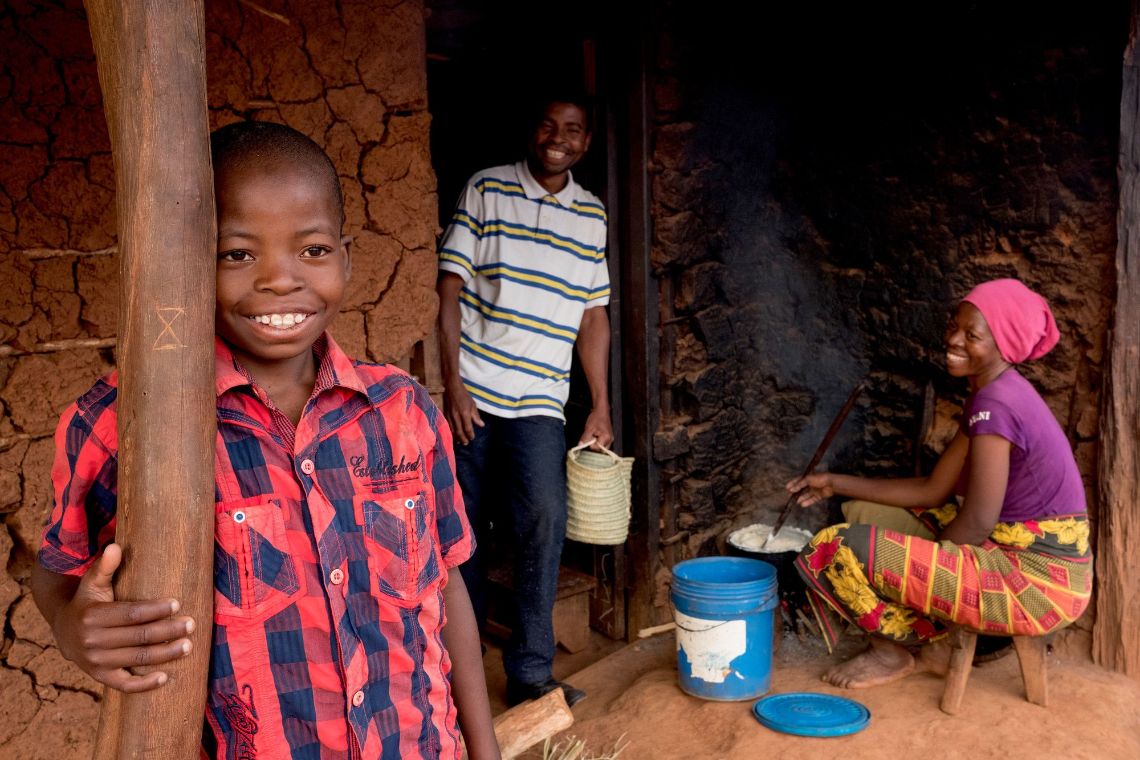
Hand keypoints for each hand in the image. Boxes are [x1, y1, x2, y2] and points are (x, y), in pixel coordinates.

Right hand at [51, 543, 195, 692]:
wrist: (63, 630)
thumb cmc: (87, 602)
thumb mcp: (92, 583)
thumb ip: (105, 567)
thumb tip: (114, 546)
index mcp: (92, 616)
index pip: (132, 614)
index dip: (156, 610)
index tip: (178, 604)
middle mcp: (93, 642)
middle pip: (139, 637)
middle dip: (168, 631)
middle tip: (192, 624)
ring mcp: (95, 662)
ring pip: (136, 659)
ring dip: (165, 655)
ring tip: (188, 646)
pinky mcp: (99, 676)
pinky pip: (124, 685)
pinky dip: (144, 684)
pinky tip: (165, 677)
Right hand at [443, 382, 483, 445]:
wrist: (452, 387)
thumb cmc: (464, 395)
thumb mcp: (473, 404)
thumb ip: (476, 416)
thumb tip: (481, 425)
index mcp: (464, 413)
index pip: (467, 428)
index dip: (470, 435)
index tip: (472, 438)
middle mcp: (456, 416)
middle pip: (459, 431)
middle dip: (463, 439)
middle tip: (466, 443)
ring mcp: (449, 416)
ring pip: (452, 430)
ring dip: (456, 437)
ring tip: (460, 442)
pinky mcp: (445, 415)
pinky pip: (448, 426)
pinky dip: (451, 432)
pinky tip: (453, 435)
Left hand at [579, 406, 612, 449]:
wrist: (601, 410)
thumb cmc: (596, 417)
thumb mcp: (588, 428)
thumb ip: (585, 438)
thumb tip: (580, 445)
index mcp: (606, 438)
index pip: (596, 448)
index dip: (590, 444)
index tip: (589, 437)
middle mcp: (610, 440)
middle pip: (600, 450)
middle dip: (594, 445)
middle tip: (591, 436)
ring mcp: (610, 439)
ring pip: (601, 447)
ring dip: (595, 443)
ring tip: (594, 435)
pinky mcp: (608, 438)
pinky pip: (602, 443)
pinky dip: (598, 441)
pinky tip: (595, 435)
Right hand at [786, 472, 834, 506]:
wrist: (831, 484)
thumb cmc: (819, 479)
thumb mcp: (807, 479)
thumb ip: (799, 484)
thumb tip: (792, 489)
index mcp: (808, 478)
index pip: (798, 480)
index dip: (792, 484)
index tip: (787, 488)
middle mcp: (811, 484)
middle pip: (801, 489)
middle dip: (795, 492)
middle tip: (789, 496)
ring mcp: (815, 490)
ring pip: (806, 495)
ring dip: (801, 498)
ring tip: (796, 502)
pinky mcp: (819, 496)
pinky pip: (812, 499)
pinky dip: (807, 502)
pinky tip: (802, 504)